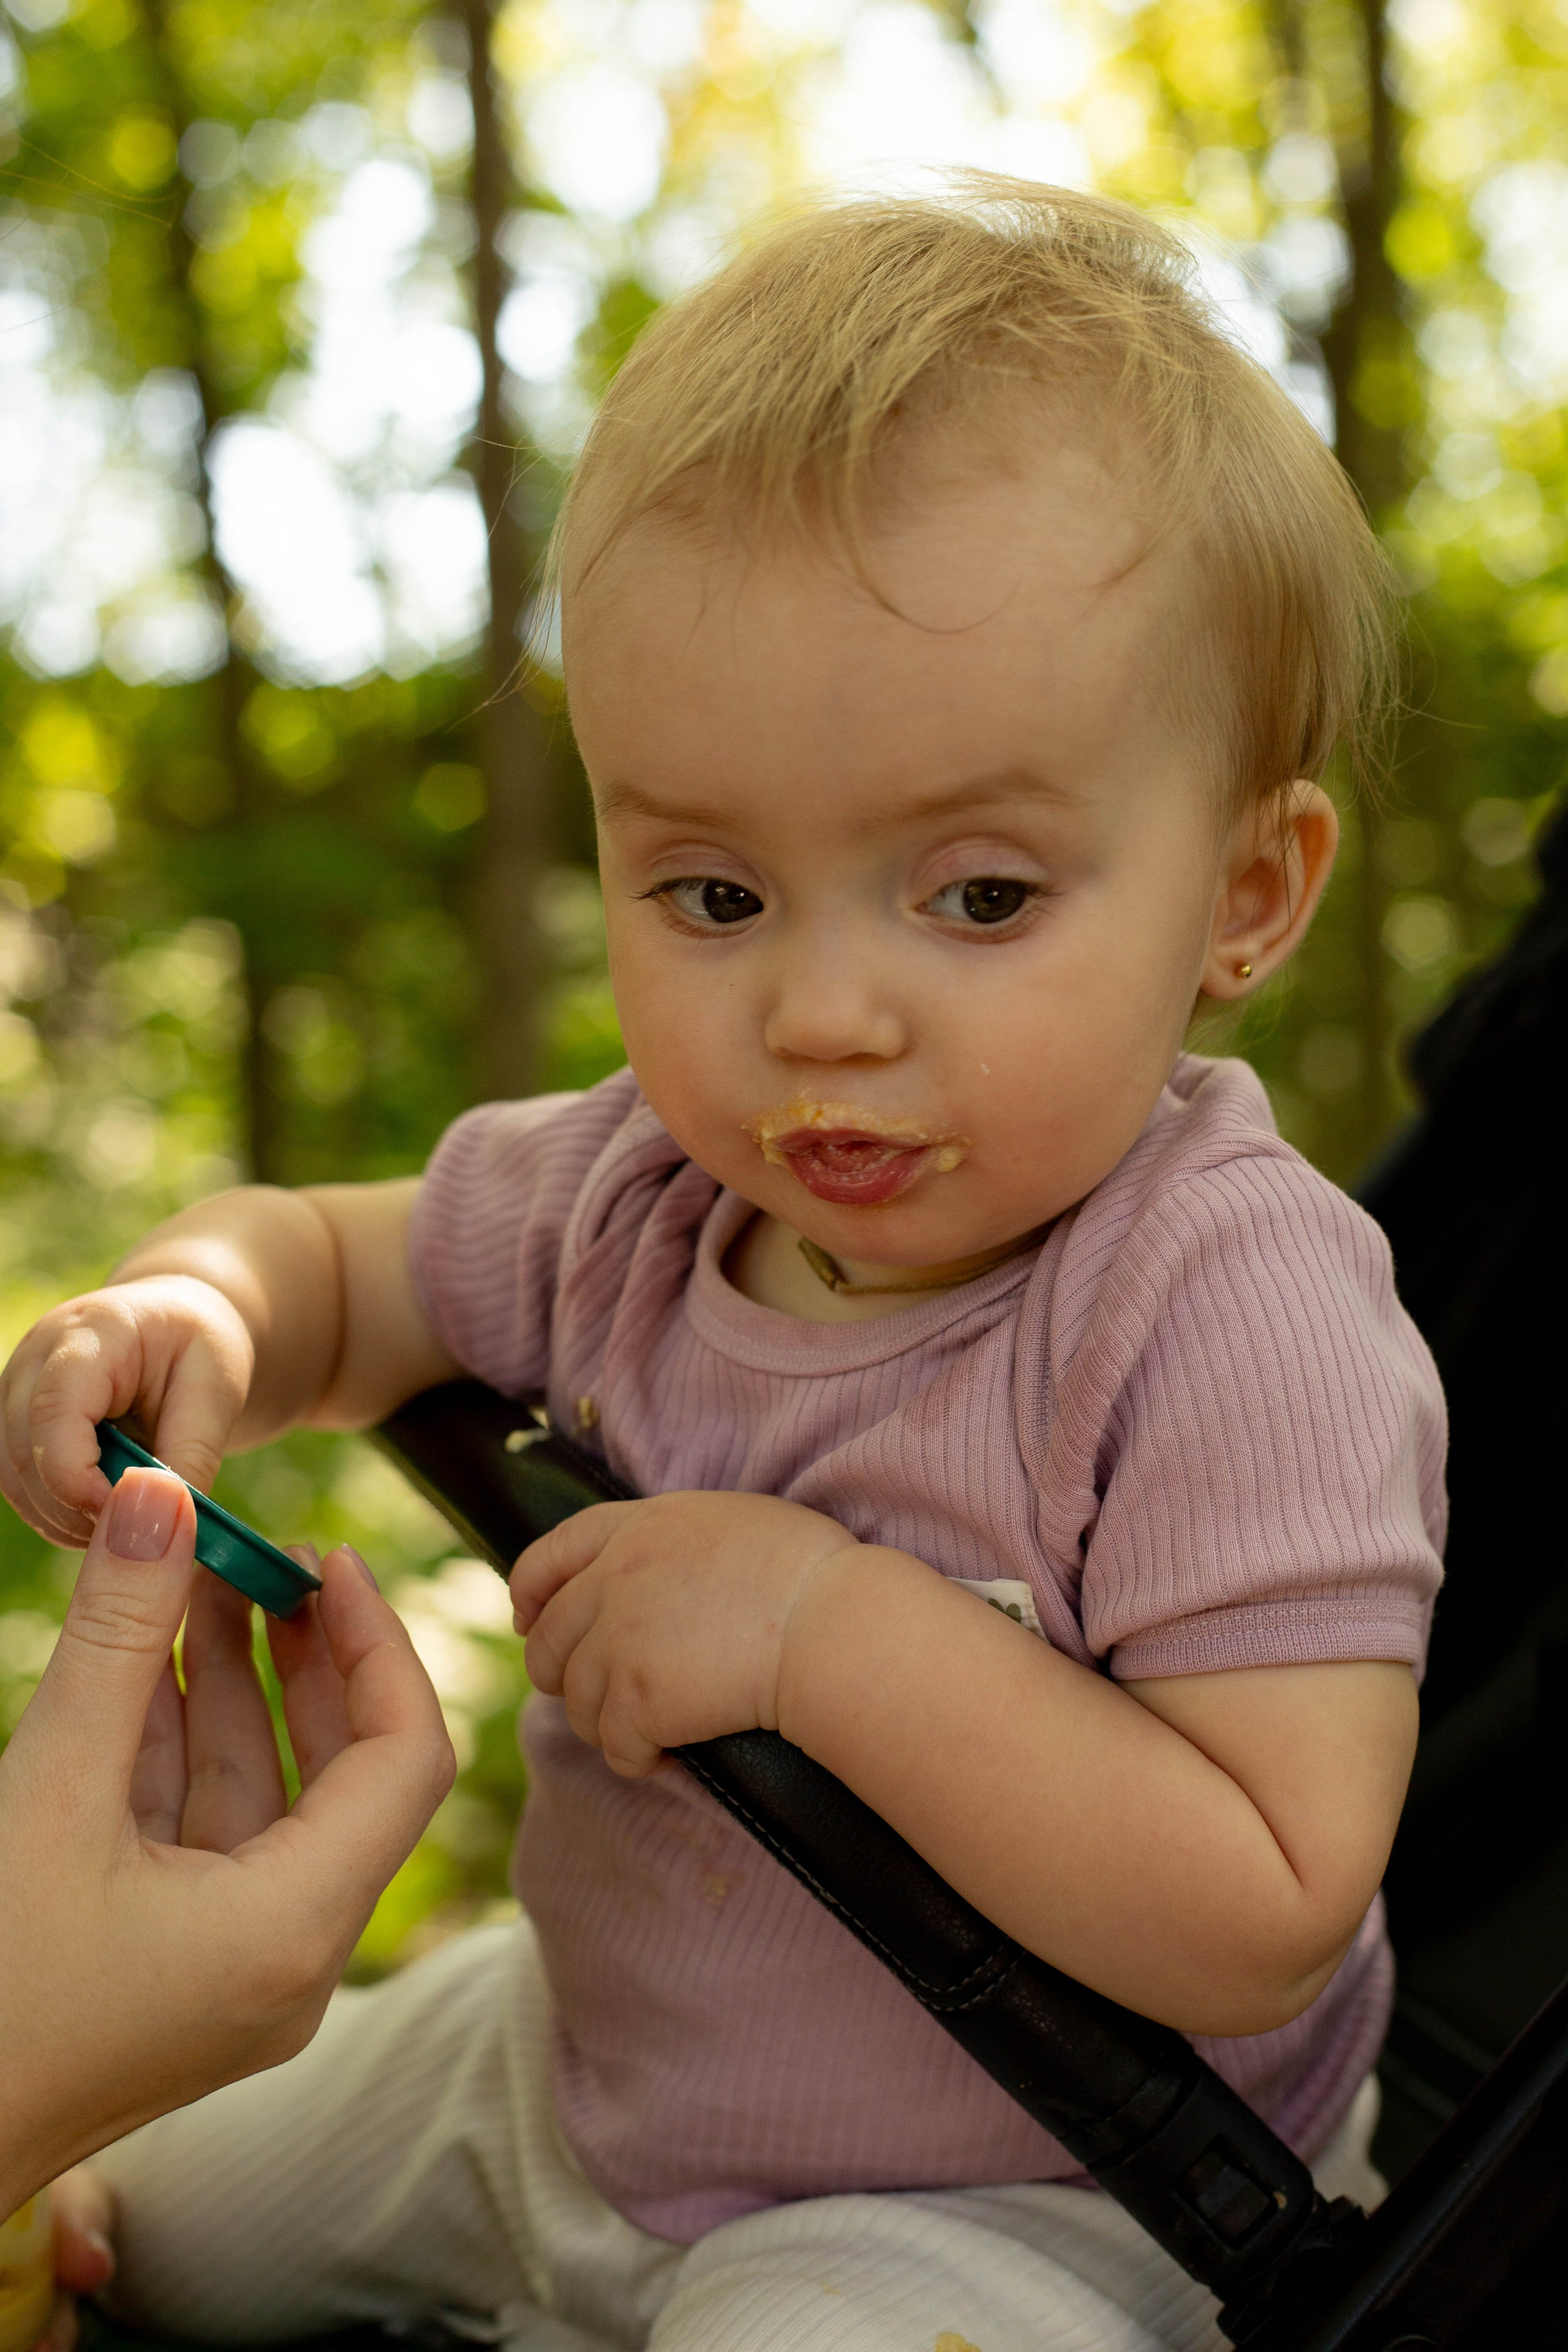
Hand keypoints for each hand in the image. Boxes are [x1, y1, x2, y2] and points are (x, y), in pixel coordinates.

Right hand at [0, 1276, 254, 1545]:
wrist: (174, 1329)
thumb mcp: (217, 1392)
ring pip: (13, 1476)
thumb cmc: (198, 1350)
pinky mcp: (14, 1424)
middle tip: (139, 1533)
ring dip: (65, 1518)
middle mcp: (36, 1358)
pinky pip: (17, 1484)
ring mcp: (15, 1391)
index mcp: (93, 1332)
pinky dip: (57, 1514)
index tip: (128, 1519)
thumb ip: (191, 1456)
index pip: (56, 1407)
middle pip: (26, 1451)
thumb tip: (162, 1524)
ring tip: (128, 1523)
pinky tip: (104, 1514)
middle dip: (77, 1507)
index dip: (79, 1475)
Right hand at [0, 1466, 454, 2221]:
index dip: (377, 1642)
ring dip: (225, 1688)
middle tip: (261, 1553)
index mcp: (294, 1932)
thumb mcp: (48, 1792)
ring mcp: (227, 1972)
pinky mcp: (165, 1972)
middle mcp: (285, 1960)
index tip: (329, 1559)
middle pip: (339, 1774)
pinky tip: (144, 1664)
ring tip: (195, 1577)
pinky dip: (173, 1750)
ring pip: (255, 1799)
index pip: (405, 1758)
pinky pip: (196, 1839)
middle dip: (300, 1653)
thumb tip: (160, 1495)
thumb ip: (115, 1637)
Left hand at [510, 1490, 860, 1775]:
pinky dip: (638, 1759)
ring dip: (607, 1722)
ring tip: (652, 1730)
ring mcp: (621, 1642)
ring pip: (578, 1702)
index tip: (527, 1618)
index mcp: (638, 1527)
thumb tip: (650, 1575)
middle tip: (600, 1695)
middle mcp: (615, 1579)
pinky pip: (614, 1747)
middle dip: (563, 1673)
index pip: (550, 1554)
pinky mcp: (639, 1701)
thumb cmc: (809, 1572)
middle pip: (549, 1639)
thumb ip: (670, 1542)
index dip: (529, 1591)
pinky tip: (669, 1756)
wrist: (831, 1624)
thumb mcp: (728, 1522)